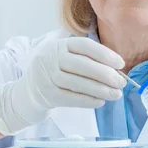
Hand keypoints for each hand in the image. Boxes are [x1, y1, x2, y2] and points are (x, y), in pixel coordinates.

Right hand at [0, 37, 126, 134]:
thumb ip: (86, 60)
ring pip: (79, 83)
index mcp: (59, 45)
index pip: (84, 45)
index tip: (120, 63)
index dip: (104, 54)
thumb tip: (116, 70)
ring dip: (101, 90)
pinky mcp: (47, 95)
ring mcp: (47, 76)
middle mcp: (51, 58)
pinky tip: (100, 102)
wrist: (25, 94)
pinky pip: (72, 98)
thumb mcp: (64, 59)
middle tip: (122, 83)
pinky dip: (89, 100)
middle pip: (83, 65)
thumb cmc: (53, 74)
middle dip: (106, 74)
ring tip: (116, 95)